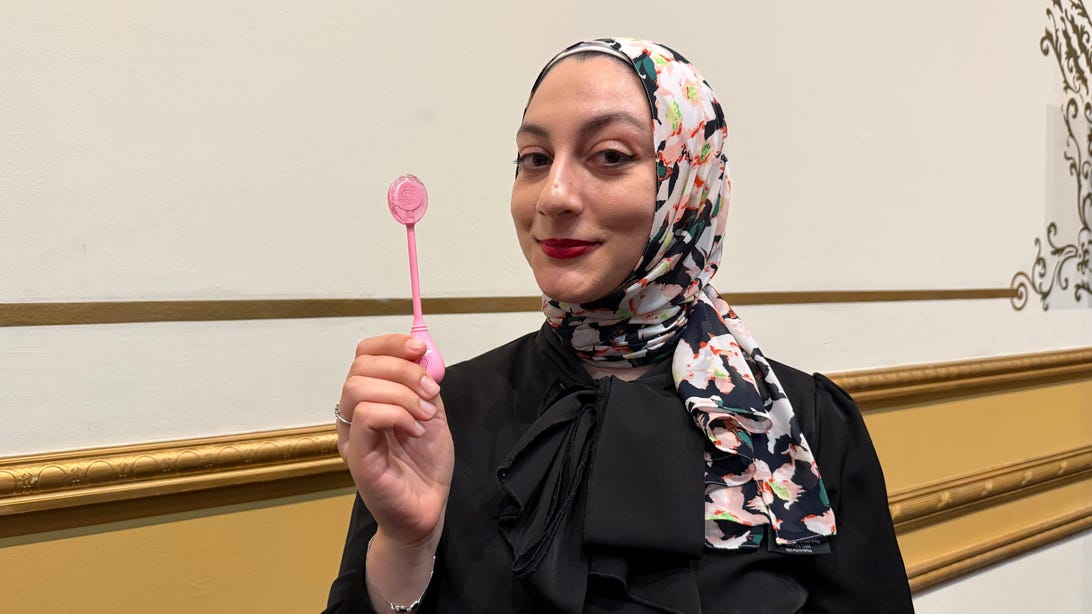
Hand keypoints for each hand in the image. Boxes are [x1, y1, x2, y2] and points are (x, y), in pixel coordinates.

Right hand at [336, 334, 453, 549]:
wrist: (427, 509)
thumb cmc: (425, 465)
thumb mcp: (431, 413)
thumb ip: (425, 383)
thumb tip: (425, 353)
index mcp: (369, 398)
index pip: (365, 354)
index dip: (392, 344)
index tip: (421, 350)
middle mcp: (352, 413)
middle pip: (361, 366)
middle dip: (403, 369)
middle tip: (430, 391)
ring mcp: (351, 435)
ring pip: (358, 387)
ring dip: (401, 393)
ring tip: (424, 414)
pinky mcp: (357, 455)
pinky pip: (364, 416)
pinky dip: (396, 414)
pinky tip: (415, 430)